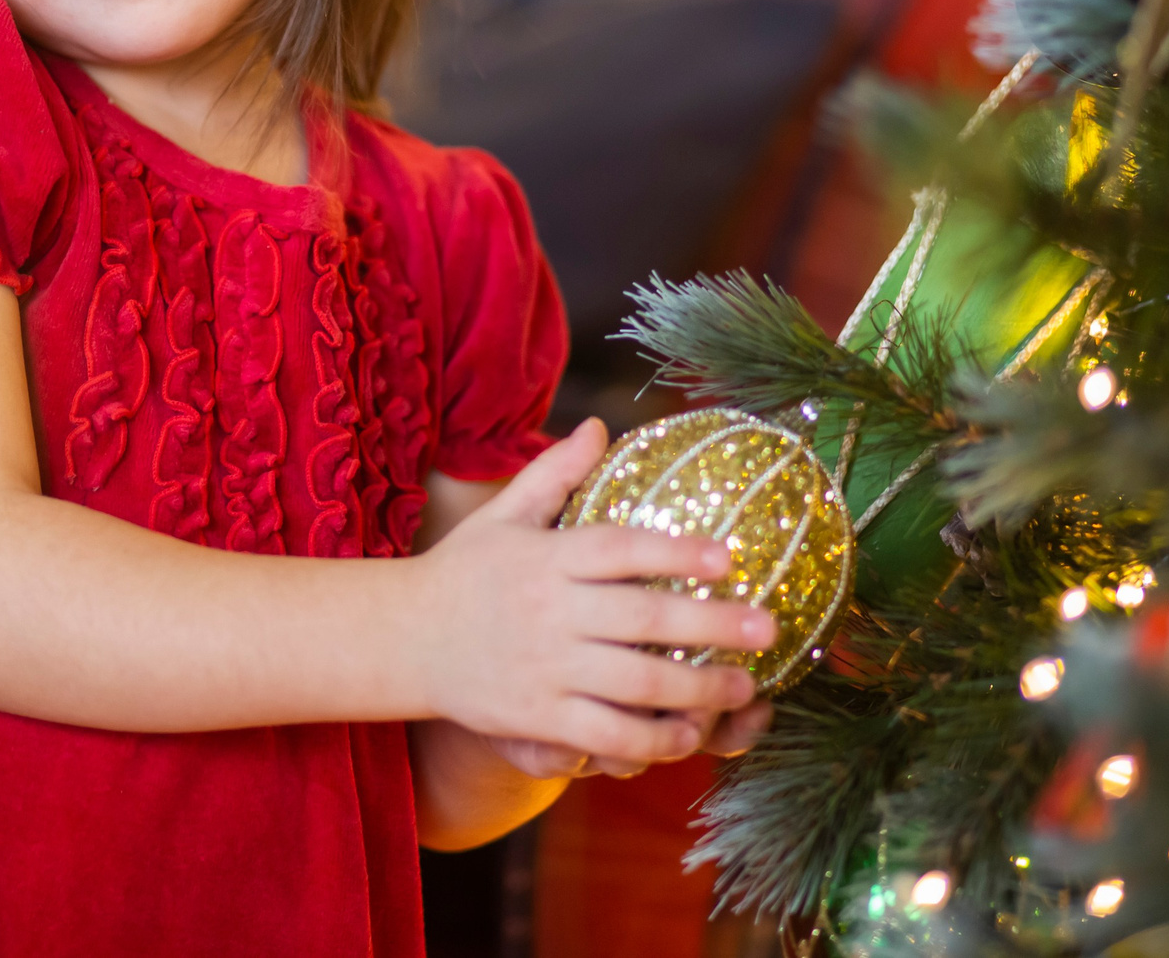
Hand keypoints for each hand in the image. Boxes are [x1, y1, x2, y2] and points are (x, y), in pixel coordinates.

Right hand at [407, 418, 773, 767]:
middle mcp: (549, 613)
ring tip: (744, 687)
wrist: (402, 638)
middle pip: (641, 619)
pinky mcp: (537, 717)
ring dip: (697, 691)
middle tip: (766, 628)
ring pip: (633, 685)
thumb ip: (553, 474)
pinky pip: (605, 735)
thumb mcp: (502, 516)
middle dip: (711, 626)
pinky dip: (650, 740)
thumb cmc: (463, 571)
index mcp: (546, 557)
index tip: (728, 557)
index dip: (675, 551)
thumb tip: (599, 428)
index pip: (618, 549)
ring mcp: (544, 669)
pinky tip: (686, 734)